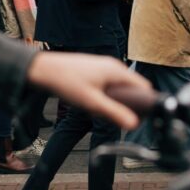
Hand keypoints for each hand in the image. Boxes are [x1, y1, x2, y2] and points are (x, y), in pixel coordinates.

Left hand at [26, 51, 151, 129]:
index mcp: (117, 70)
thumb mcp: (92, 102)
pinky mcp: (95, 69)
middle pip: (132, 87)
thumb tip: (134, 124)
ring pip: (120, 86)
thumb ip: (114, 113)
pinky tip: (93, 101)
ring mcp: (104, 66)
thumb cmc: (66, 82)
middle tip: (115, 116)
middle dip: (128, 103)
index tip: (139, 117)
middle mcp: (113, 65)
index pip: (144, 86)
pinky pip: (109, 83)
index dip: (145, 103)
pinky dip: (107, 94)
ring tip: (100, 109)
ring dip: (116, 100)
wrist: (44, 70)